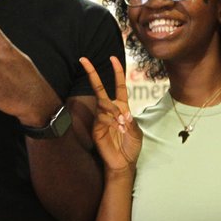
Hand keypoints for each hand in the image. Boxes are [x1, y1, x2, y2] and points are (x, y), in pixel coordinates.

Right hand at [79, 56, 141, 172]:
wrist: (124, 163)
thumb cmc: (131, 146)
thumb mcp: (137, 133)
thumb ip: (131, 122)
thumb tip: (123, 112)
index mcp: (122, 107)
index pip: (119, 85)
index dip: (117, 72)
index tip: (112, 58)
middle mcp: (110, 110)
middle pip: (99, 88)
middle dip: (92, 73)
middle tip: (83, 59)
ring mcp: (101, 118)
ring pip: (104, 104)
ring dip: (114, 111)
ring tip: (123, 124)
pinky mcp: (96, 128)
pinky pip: (102, 118)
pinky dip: (112, 121)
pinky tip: (119, 128)